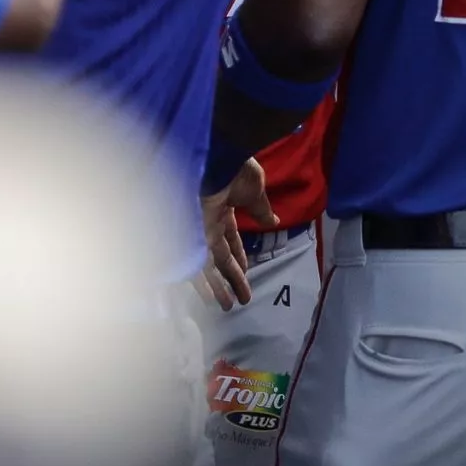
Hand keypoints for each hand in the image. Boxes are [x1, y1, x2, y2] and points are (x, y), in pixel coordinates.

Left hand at [194, 156, 276, 306]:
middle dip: (231, 279)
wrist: (218, 158)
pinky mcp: (190, 236)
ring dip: (217, 287)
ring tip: (226, 307)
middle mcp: (208, 224)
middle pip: (220, 258)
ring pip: (207, 266)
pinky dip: (202, 282)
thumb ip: (261, 209)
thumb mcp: (254, 191)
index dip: (240, 259)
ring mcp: (198, 231)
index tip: (247, 275)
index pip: (231, 241)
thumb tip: (274, 222)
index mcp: (223, 211)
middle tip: (239, 300)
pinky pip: (195, 264)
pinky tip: (210, 298)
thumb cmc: (237, 170)